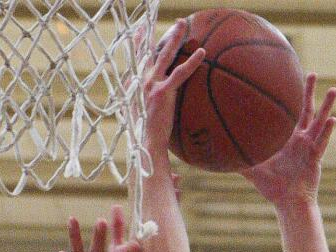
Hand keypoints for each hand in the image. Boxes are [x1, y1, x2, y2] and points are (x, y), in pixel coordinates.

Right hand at [140, 20, 204, 155]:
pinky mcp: (162, 92)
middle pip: (147, 51)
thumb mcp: (136, 118)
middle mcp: (139, 82)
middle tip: (157, 20)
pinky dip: (192, 62)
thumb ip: (139, 107)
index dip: (139, 44)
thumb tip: (143, 109)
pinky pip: (180, 73)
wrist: (145, 146)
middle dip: (152, 33)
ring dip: (174, 38)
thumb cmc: (143, 136)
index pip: (136, 60)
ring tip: (183, 24)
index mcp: (133, 87)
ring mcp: (150, 85)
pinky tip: (202, 53)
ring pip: (164, 55)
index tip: (142, 31)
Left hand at [241, 73, 335, 208]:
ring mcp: (310, 148)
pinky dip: (327, 132)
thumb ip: (238, 160)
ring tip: (333, 90)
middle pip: (307, 111)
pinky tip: (333, 120)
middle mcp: (302, 140)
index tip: (288, 78)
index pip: (291, 114)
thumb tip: (215, 156)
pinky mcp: (316, 159)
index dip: (291, 98)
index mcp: (289, 139)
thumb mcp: (252, 170)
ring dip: (327, 107)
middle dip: (309, 93)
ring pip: (320, 123)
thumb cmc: (273, 188)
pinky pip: (322, 143)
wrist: (288, 203)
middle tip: (312, 73)